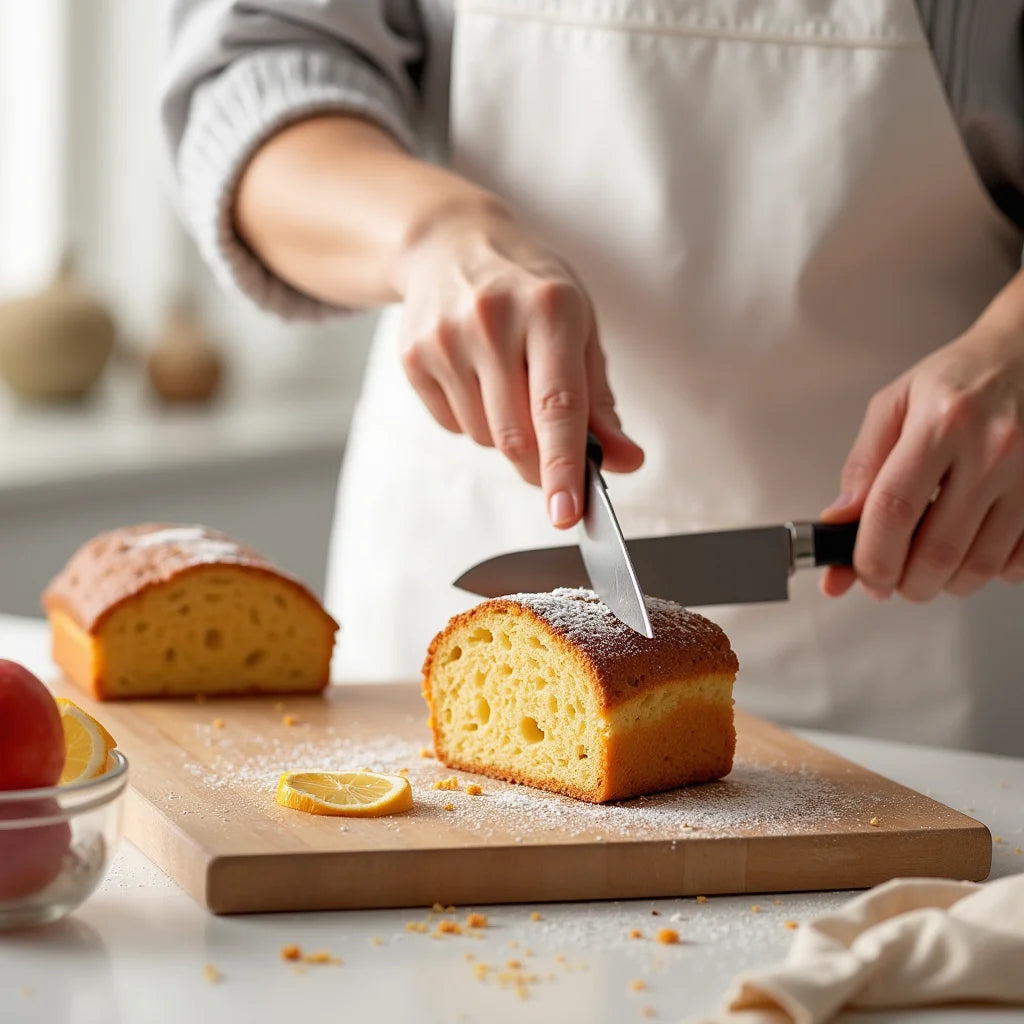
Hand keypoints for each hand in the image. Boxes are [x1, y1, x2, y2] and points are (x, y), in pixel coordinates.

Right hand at [395, 201, 643, 527]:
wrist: (452, 246)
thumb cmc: (531, 292)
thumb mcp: (579, 330)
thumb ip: (600, 401)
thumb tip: (626, 462)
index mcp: (550, 309)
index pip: (557, 405)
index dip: (564, 466)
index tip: (566, 513)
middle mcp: (493, 320)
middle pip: (516, 435)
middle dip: (539, 465)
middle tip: (552, 464)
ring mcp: (446, 338)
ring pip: (484, 437)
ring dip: (505, 436)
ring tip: (508, 386)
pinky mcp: (414, 356)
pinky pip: (451, 425)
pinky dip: (471, 421)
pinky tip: (476, 379)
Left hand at [821, 295, 1023, 601]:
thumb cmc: (959, 380)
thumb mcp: (895, 405)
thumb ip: (862, 466)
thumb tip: (838, 523)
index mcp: (942, 423)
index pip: (894, 510)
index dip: (872, 557)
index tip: (862, 575)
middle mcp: (993, 450)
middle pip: (940, 550)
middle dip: (905, 583)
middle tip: (891, 580)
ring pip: (982, 565)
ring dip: (945, 583)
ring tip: (926, 567)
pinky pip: (1020, 562)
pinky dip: (990, 572)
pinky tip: (971, 551)